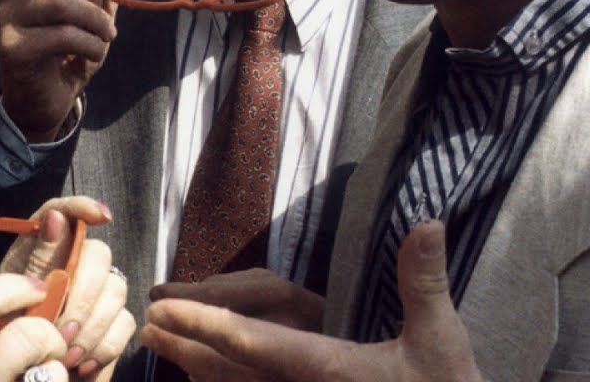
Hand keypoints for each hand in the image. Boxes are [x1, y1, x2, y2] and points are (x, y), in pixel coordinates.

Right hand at [0, 0, 127, 141]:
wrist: (45, 98)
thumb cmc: (69, 49)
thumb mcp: (94, 8)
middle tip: (107, 9)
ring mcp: (6, 17)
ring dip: (95, 19)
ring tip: (106, 35)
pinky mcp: (11, 47)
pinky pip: (61, 35)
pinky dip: (90, 44)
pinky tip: (94, 53)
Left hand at [0, 197, 135, 380]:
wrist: (15, 380)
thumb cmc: (0, 344)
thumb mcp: (9, 303)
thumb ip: (35, 262)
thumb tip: (56, 217)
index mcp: (37, 252)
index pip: (63, 212)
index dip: (83, 206)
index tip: (101, 217)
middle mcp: (70, 266)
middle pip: (98, 254)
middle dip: (84, 293)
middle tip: (62, 330)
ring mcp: (95, 294)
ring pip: (116, 288)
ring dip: (92, 326)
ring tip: (65, 355)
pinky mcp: (111, 323)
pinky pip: (124, 323)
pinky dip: (103, 347)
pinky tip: (80, 364)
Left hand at [140, 221, 482, 381]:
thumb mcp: (442, 341)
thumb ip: (424, 282)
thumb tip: (427, 222)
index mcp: (327, 370)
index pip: (252, 344)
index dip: (205, 324)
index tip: (165, 309)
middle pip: (227, 373)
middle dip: (185, 347)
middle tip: (148, 326)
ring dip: (197, 372)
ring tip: (165, 349)